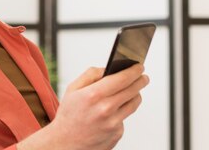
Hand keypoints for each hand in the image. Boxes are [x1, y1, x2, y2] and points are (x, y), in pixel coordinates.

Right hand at [18, 63, 148, 149]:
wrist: (65, 143)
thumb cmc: (68, 115)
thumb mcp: (73, 89)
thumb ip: (91, 74)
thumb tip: (108, 69)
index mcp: (94, 95)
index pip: (122, 78)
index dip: (134, 70)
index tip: (139, 66)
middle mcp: (105, 109)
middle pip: (133, 90)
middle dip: (140, 81)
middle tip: (143, 77)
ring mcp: (113, 123)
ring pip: (133, 104)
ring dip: (135, 95)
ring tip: (132, 91)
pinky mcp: (117, 134)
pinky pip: (124, 118)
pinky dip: (121, 112)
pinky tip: (112, 112)